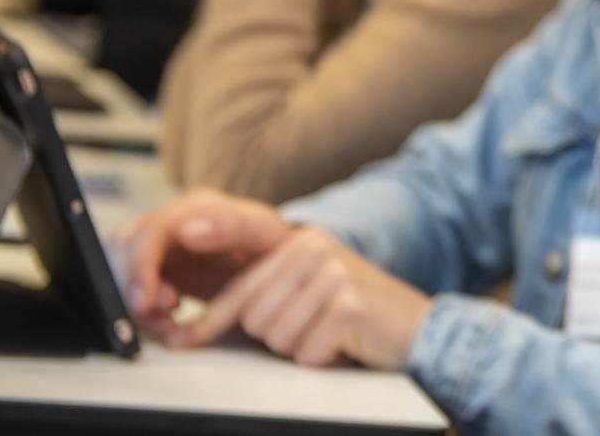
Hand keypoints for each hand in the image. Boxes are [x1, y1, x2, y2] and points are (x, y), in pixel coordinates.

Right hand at [113, 188, 294, 333]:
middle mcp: (172, 223)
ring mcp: (162, 247)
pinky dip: (144, 315)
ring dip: (136, 304)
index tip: (143, 301)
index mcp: (196, 208)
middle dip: (131, 287)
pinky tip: (170, 324)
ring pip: (120, 271)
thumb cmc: (274, 245)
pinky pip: (133, 292)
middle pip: (122, 250)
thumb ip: (230, 227)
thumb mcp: (264, 233)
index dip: (138, 265)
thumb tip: (187, 230)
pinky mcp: (158, 271)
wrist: (282, 263)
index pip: (149, 230)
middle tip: (163, 312)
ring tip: (170, 322)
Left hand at [171, 225, 431, 370]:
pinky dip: (322, 358)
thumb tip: (193, 326)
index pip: (240, 289)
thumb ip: (262, 296)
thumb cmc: (357, 313)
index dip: (210, 321)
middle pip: (253, 319)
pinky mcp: (348, 306)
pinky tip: (344, 343)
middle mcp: (315, 250)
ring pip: (275, 338)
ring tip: (329, 333)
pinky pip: (305, 351)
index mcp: (301, 242)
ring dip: (300, 347)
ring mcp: (333, 276)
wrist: (419, 327)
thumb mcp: (308, 291)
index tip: (180, 337)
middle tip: (312, 329)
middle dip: (276, 337)